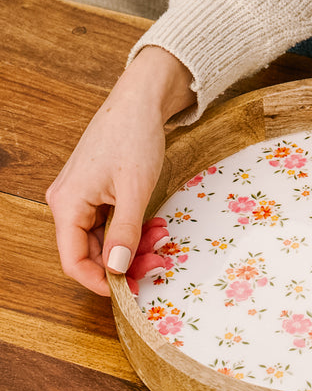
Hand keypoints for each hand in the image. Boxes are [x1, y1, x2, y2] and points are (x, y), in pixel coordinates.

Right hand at [47, 47, 195, 295]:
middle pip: (90, 249)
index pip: (73, 260)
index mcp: (68, 204)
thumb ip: (124, 233)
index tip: (130, 290)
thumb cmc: (134, 137)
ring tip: (164, 237)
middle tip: (160, 260)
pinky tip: (156, 223)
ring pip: (104, 235)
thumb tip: (117, 271)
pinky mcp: (97, 188)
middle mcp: (68, 202)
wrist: (141, 100)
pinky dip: (133, 225)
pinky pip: (111, 218)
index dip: (99, 281)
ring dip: (134, 242)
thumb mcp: (135, 190)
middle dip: (127, 259)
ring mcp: (82, 194)